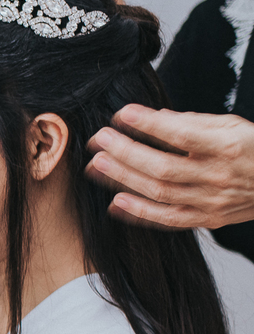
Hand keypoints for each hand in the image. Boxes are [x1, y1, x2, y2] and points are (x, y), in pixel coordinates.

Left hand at [87, 105, 253, 228]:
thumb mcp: (234, 126)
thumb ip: (194, 122)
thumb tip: (153, 117)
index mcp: (229, 146)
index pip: (183, 135)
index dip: (150, 125)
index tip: (122, 113)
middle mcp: (220, 176)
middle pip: (163, 167)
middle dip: (126, 153)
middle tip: (100, 139)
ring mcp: (213, 202)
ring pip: (160, 193)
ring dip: (124, 179)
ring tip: (98, 165)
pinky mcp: (208, 219)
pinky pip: (168, 219)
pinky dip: (139, 212)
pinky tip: (115, 201)